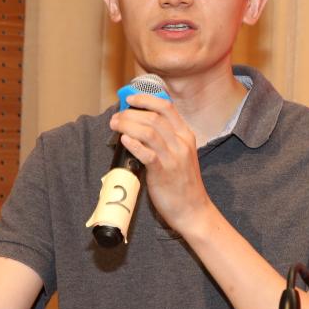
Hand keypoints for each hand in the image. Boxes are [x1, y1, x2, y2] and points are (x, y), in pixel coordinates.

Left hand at [109, 93, 210, 232]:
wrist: (193, 210)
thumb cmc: (182, 183)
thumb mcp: (181, 154)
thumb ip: (166, 140)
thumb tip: (140, 127)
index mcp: (186, 135)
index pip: (166, 107)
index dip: (146, 99)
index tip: (130, 98)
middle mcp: (181, 143)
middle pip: (154, 117)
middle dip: (131, 113)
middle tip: (116, 117)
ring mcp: (173, 157)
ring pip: (149, 131)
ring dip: (128, 125)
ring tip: (115, 125)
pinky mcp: (163, 172)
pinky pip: (147, 153)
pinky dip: (133, 144)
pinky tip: (124, 140)